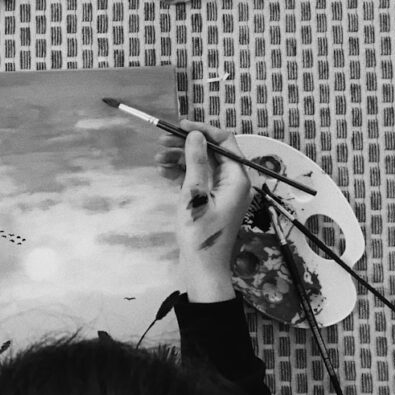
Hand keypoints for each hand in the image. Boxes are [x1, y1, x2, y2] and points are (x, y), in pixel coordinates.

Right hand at [156, 119, 250, 301]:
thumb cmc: (200, 232)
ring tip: (156, 160)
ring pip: (202, 165)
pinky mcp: (212, 202)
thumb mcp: (194, 193)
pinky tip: (163, 173)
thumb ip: (196, 161)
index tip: (180, 126)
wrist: (202, 268)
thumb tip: (195, 135)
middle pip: (211, 152)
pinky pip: (199, 180)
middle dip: (186, 145)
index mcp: (237, 177)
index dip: (203, 131)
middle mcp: (234, 182)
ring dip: (180, 159)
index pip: (225, 142)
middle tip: (161, 142)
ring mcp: (223, 192)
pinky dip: (182, 174)